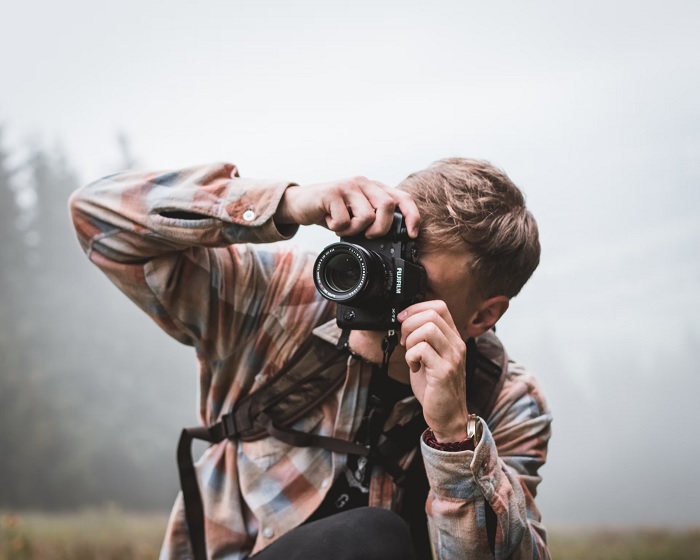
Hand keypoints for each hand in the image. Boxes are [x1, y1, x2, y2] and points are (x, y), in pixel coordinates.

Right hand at [276, 177, 419, 237]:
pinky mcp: (332, 193)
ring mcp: (348, 186)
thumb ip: (375, 218)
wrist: (302, 203)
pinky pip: (345, 220)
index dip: (412, 216)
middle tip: (367, 236)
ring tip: (343, 226)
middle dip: (380, 229)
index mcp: (374, 188)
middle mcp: (364, 183)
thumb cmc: (333, 211)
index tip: (412, 234)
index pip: (402, 198)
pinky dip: (338, 229)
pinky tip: (330, 221)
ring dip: (354, 230)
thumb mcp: (357, 213)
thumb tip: (397, 237)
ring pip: (367, 216)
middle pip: (387, 207)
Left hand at [398, 300, 469, 441]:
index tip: (404, 319)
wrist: (448, 416)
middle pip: (432, 314)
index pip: (439, 306)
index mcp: (453, 339)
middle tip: (404, 340)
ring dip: (410, 340)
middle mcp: (456, 345)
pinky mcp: (444, 371)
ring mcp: (452, 357)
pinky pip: (421, 350)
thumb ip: (424, 340)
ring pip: (427, 328)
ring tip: (410, 354)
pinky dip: (410, 356)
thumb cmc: (437, 388)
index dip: (416, 308)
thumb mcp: (432, 358)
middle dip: (409, 323)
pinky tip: (414, 367)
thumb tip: (405, 323)